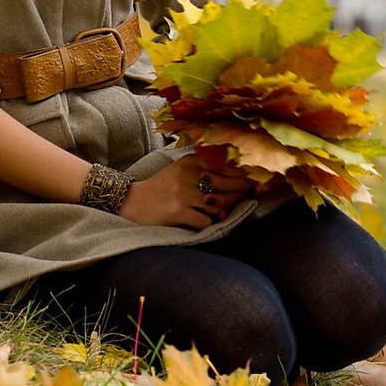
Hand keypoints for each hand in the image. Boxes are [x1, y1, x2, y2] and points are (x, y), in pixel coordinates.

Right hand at [118, 153, 251, 228]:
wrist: (133, 201)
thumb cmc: (160, 186)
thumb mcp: (179, 169)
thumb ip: (201, 166)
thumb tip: (232, 170)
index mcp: (188, 162)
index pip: (222, 164)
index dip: (240, 172)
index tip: (252, 176)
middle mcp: (187, 175)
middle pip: (224, 182)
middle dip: (240, 189)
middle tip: (249, 192)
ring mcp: (183, 194)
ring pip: (218, 202)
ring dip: (227, 208)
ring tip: (230, 209)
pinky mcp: (179, 212)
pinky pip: (206, 220)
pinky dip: (212, 223)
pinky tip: (213, 221)